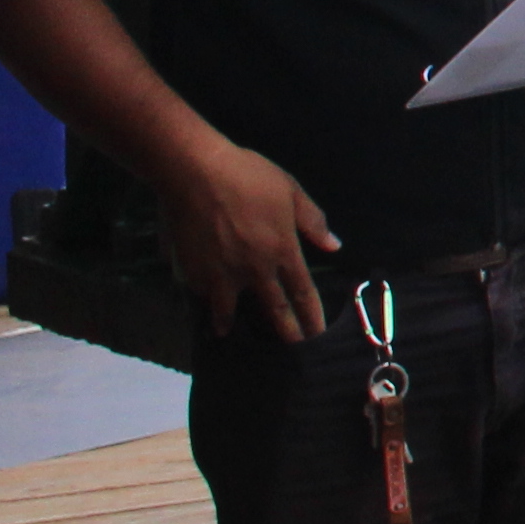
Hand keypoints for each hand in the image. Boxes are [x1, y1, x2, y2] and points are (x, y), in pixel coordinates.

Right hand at [160, 137, 336, 342]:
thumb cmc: (248, 176)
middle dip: (283, 331)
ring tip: (226, 333)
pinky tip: (194, 304)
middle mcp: (253, 270)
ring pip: (226, 309)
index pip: (302, 293)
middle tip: (290, 350)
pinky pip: (197, 292)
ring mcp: (219, 274)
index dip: (311, 316)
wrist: (194, 172)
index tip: (316, 336)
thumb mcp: (290, 192)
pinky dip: (198, 300)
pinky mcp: (190, 271)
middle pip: (272, 309)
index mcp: (282, 251)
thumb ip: (312, 221)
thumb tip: (334, 245)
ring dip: (228, 322)